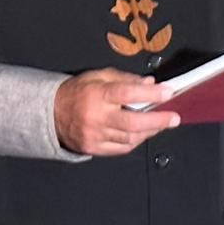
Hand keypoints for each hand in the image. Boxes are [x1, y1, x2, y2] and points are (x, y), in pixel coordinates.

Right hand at [53, 68, 177, 155]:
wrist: (49, 113)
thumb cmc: (76, 92)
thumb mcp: (98, 76)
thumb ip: (125, 79)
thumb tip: (149, 84)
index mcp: (98, 95)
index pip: (128, 94)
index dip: (150, 94)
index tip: (167, 92)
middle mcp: (96, 117)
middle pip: (133, 122)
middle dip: (158, 121)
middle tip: (174, 118)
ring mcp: (94, 135)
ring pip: (129, 138)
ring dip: (149, 131)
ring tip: (159, 124)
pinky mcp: (93, 148)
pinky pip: (121, 149)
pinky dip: (135, 142)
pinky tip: (142, 134)